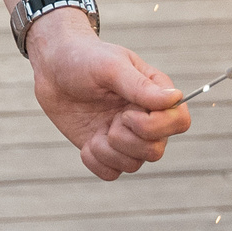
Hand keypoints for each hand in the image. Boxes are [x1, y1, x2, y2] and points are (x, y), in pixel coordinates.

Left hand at [27, 11, 189, 179]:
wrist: (52, 67)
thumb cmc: (84, 58)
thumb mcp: (110, 66)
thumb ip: (140, 86)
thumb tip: (175, 97)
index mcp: (155, 95)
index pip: (179, 122)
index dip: (157, 127)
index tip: (127, 114)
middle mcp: (145, 118)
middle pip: (156, 151)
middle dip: (128, 141)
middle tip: (110, 121)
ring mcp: (125, 136)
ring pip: (133, 165)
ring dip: (110, 151)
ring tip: (96, 131)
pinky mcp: (104, 148)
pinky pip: (110, 173)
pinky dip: (97, 161)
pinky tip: (87, 143)